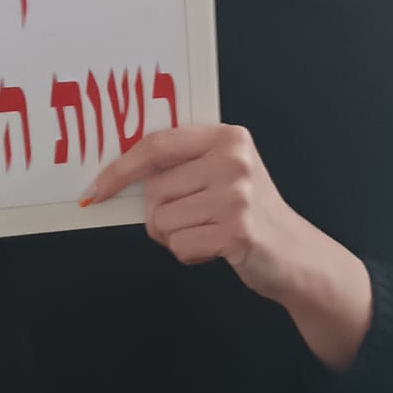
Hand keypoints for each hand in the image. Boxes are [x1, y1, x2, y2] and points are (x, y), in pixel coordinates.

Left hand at [80, 124, 309, 301]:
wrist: (295, 254)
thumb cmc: (250, 214)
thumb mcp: (223, 174)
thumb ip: (183, 166)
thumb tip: (120, 175)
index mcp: (227, 138)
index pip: (156, 145)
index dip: (120, 169)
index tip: (97, 188)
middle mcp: (234, 160)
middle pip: (155, 190)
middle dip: (160, 215)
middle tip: (193, 220)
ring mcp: (237, 195)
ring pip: (163, 221)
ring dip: (176, 237)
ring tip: (209, 232)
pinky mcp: (237, 231)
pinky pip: (180, 245)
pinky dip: (190, 254)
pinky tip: (215, 249)